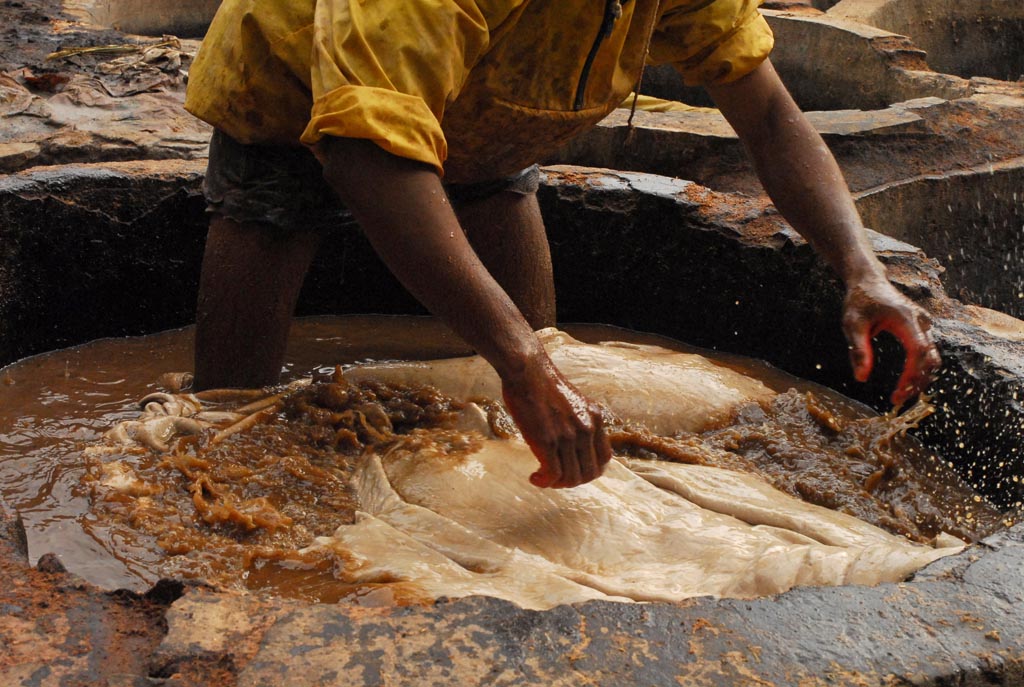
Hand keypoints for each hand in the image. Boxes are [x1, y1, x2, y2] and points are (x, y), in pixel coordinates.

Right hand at [501, 356, 611, 487]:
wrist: (527, 370)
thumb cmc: (542, 383)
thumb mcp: (573, 402)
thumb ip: (578, 421)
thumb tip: (571, 445)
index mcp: (595, 418)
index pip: (604, 458)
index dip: (589, 470)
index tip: (572, 470)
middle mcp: (587, 428)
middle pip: (590, 473)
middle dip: (572, 481)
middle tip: (555, 478)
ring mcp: (569, 436)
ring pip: (571, 478)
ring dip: (556, 484)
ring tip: (542, 478)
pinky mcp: (548, 441)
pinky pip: (553, 475)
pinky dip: (544, 482)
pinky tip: (535, 478)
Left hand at [842, 277, 941, 405]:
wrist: (868, 280)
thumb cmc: (859, 301)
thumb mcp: (851, 324)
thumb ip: (858, 350)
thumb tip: (861, 378)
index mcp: (905, 318)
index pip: (918, 351)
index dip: (912, 375)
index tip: (897, 393)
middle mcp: (921, 321)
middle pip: (930, 358)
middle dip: (917, 382)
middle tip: (896, 400)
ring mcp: (924, 324)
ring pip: (932, 358)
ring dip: (920, 379)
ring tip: (900, 395)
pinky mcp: (921, 328)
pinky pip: (927, 353)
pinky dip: (919, 370)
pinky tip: (906, 383)